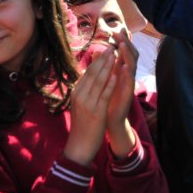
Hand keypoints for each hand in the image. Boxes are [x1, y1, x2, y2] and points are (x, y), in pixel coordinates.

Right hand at [63, 44, 117, 165]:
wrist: (79, 145)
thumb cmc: (82, 125)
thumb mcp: (80, 104)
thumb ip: (84, 90)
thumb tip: (89, 76)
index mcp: (76, 93)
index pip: (87, 73)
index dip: (96, 61)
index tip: (104, 50)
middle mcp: (80, 95)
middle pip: (92, 73)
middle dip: (102, 59)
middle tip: (110, 47)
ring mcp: (88, 103)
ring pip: (98, 81)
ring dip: (107, 66)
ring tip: (114, 55)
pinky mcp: (96, 111)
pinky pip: (104, 94)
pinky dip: (110, 83)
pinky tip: (116, 74)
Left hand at [104, 32, 138, 153]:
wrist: (108, 119)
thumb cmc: (106, 98)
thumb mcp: (103, 79)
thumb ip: (103, 65)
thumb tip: (98, 50)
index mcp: (121, 71)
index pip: (124, 51)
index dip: (121, 40)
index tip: (116, 29)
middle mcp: (127, 75)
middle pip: (131, 54)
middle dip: (125, 43)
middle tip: (119, 32)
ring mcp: (129, 84)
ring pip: (132, 66)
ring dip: (127, 55)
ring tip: (123, 45)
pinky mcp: (128, 95)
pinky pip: (129, 82)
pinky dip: (128, 74)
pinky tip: (125, 66)